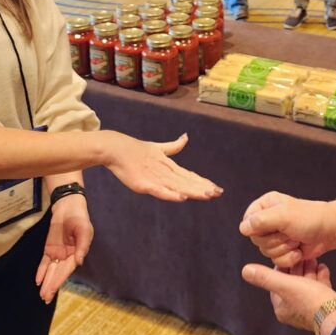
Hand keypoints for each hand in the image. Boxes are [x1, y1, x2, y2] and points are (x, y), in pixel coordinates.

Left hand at [35, 193, 92, 303]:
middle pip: (58, 273)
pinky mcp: (49, 249)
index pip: (67, 270)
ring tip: (42, 295)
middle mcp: (67, 257)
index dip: (59, 280)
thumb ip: (82, 246)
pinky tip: (38, 280)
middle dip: (52, 286)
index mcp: (77, 254)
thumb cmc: (79, 219)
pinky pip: (44, 262)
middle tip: (45, 299)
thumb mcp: (84, 230)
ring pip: (50, 270)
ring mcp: (58, 253)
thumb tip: (79, 262)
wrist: (68, 208)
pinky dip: (41, 271)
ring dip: (46, 282)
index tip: (52, 289)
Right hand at [105, 131, 221, 200]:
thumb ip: (173, 146)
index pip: (190, 176)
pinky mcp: (144, 184)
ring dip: (193, 191)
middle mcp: (165, 172)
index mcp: (169, 166)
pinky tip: (182, 197)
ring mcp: (155, 178)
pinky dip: (171, 194)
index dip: (203, 182)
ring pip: (178, 186)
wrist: (116, 148)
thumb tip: (186, 137)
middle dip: (203, 188)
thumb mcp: (158, 148)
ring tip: (207, 195)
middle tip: (219, 193)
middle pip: (187, 182)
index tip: (217, 188)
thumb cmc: (136, 149)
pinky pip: (160, 191)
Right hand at [239, 191, 332, 267]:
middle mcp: (267, 220)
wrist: (329, 231)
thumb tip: (242, 228)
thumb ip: (260, 221)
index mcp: (265, 206)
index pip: (247, 222)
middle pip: (257, 240)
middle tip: (290, 233)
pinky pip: (275, 260)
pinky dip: (288, 258)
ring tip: (296, 240)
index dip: (258, 230)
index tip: (273, 227)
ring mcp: (275, 236)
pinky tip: (298, 251)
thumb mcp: (283, 216)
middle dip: (276, 241)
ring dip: (284, 249)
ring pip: (266, 252)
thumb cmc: (310, 218)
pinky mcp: (282, 249)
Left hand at [242, 259, 335, 334]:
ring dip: (309, 270)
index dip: (280, 268)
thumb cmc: (310, 300)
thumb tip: (245, 270)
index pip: (276, 283)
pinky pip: (321, 287)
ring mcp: (311, 308)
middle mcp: (295, 310)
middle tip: (300, 254)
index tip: (285, 255)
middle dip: (296, 267)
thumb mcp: (285, 285)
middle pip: (292, 283)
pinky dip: (321, 276)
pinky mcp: (325, 304)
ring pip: (307, 284)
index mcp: (282, 308)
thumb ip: (265, 277)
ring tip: (312, 257)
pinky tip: (322, 266)